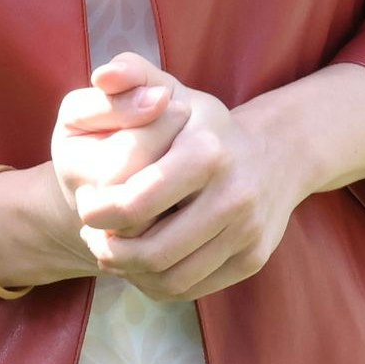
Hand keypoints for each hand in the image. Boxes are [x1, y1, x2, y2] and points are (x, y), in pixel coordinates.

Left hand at [65, 64, 320, 302]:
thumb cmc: (205, 125)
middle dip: (109, 250)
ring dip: (130, 272)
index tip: (86, 205)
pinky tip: (144, 262)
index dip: (98, 213)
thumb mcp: (172, 90)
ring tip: (114, 251)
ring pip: (169, 278)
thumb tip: (101, 75)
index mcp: (208, 152)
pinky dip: (157, 283)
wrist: (277, 155)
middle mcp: (235, 195)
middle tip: (95, 235)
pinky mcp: (253, 259)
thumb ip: (132, 74)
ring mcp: (248, 231)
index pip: (135, 203)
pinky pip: (191, 289)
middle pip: (150, 251)